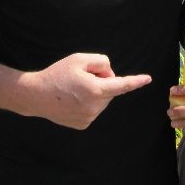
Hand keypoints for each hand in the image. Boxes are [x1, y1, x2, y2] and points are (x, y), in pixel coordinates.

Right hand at [26, 53, 150, 129]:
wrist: (36, 95)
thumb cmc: (58, 74)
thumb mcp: (79, 59)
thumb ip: (101, 62)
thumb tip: (111, 75)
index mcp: (96, 90)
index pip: (122, 85)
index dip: (136, 81)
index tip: (148, 79)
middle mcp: (95, 107)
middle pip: (109, 90)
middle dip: (102, 81)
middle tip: (82, 77)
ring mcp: (89, 118)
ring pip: (102, 101)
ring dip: (95, 93)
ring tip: (74, 89)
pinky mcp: (83, 124)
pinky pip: (93, 110)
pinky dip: (87, 103)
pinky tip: (72, 100)